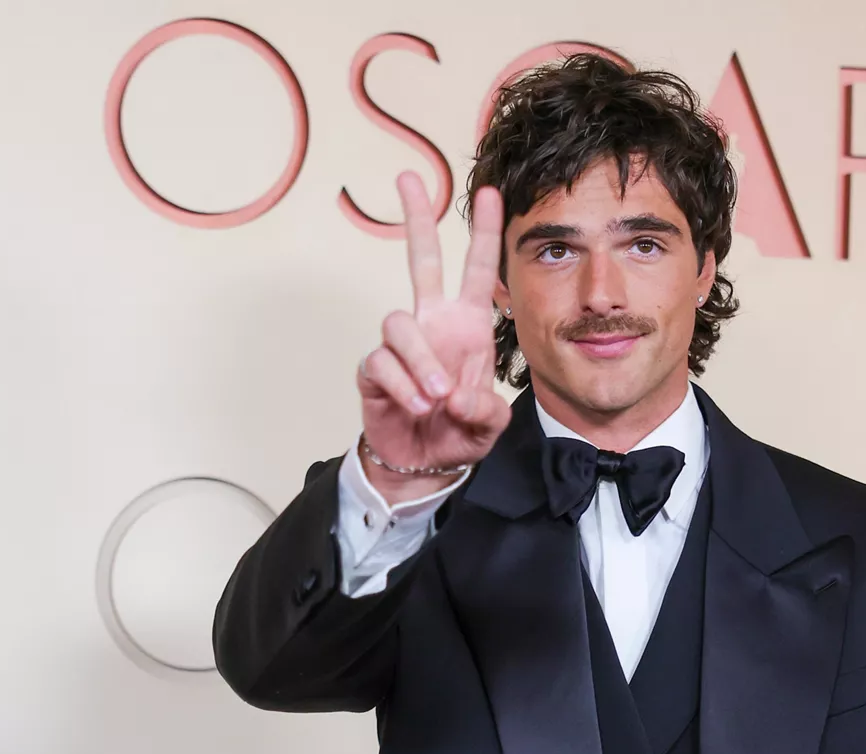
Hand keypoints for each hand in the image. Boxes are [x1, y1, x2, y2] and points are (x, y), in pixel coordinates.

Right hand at [355, 172, 511, 502]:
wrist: (425, 465)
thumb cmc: (460, 433)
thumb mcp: (489, 425)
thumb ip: (485, 410)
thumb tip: (456, 397)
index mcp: (468, 325)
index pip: (477, 270)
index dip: (484, 233)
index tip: (490, 192)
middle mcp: (432, 324)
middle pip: (420, 260)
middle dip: (416, 218)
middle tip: (407, 178)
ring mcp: (402, 345)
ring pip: (399, 323)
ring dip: (421, 361)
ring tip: (438, 398)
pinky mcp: (374, 369)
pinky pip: (381, 362)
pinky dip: (402, 385)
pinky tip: (418, 406)